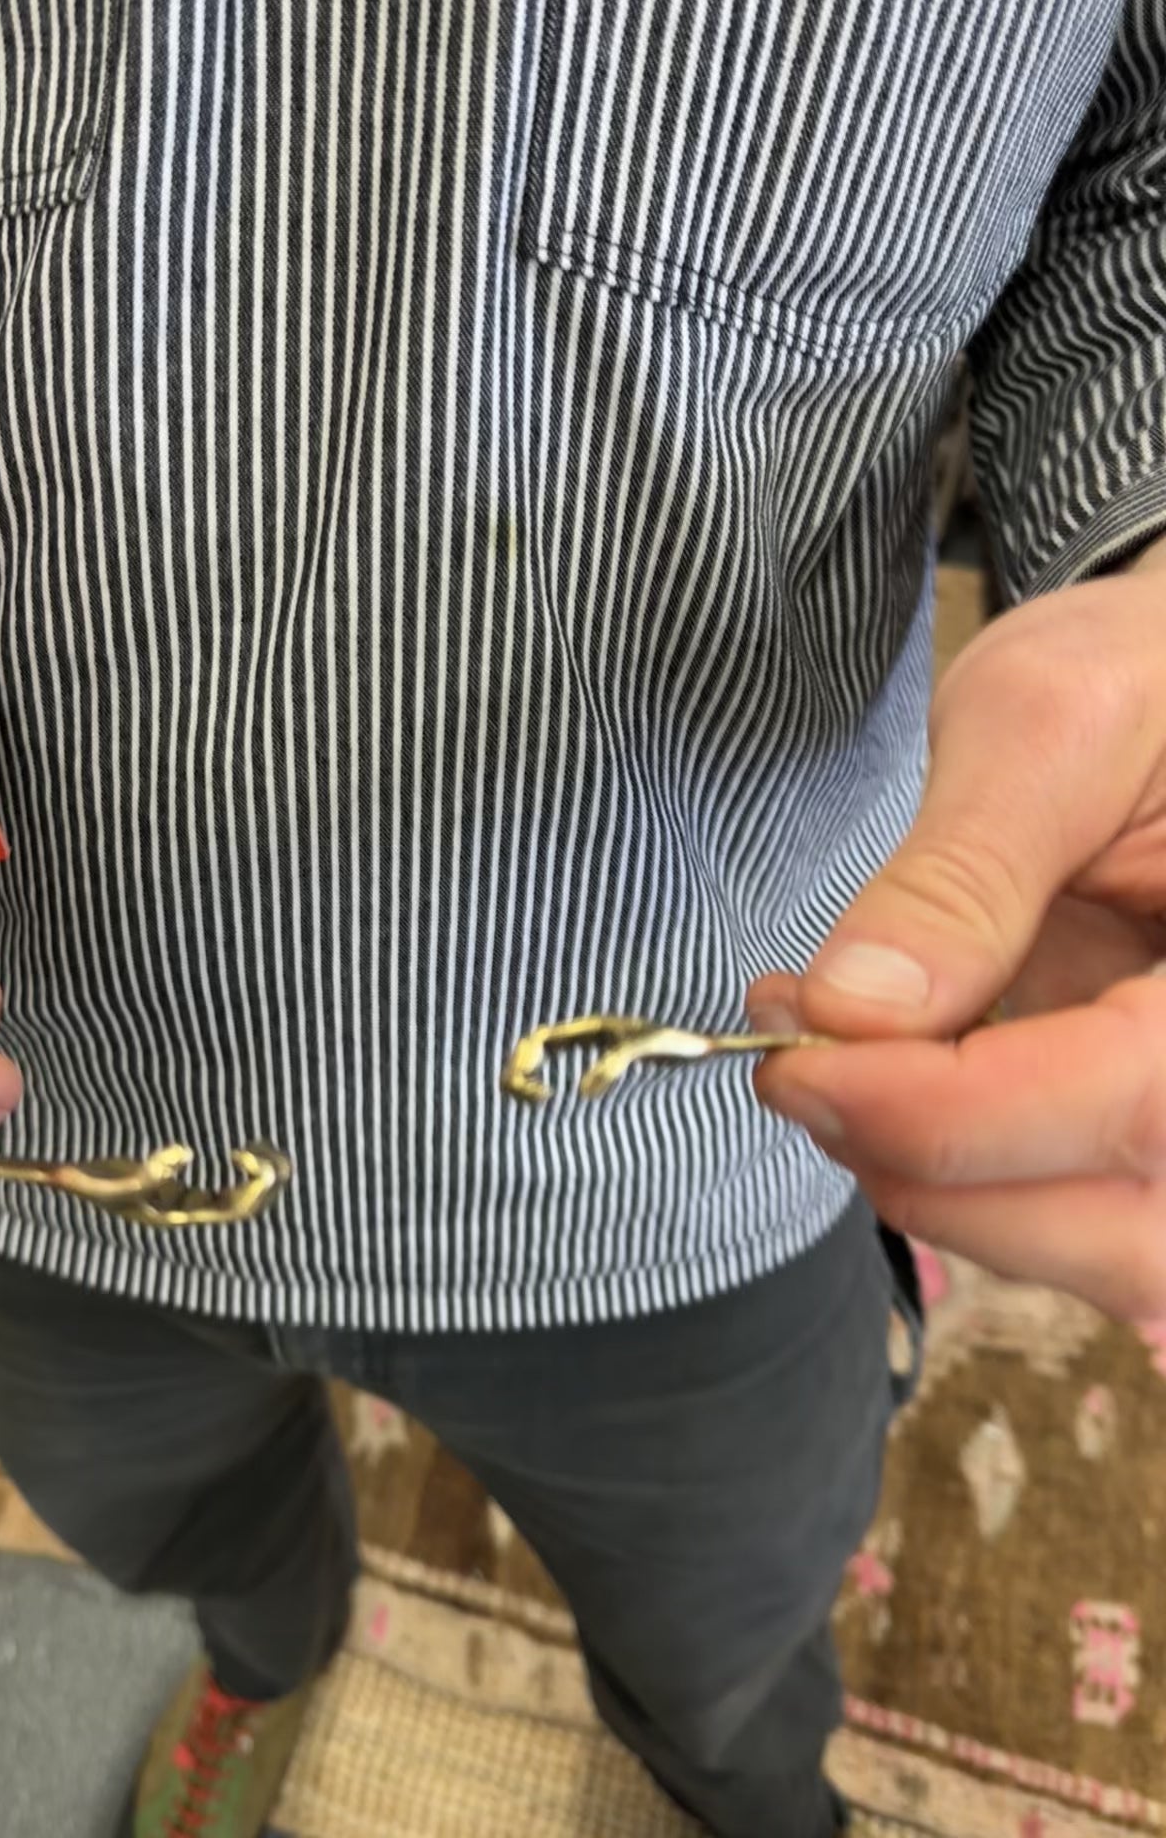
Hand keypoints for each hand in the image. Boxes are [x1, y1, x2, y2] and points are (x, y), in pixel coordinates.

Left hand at [748, 541, 1165, 1319]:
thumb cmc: (1151, 674)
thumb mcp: (1050, 723)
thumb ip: (959, 875)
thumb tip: (851, 1011)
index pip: (1124, 1102)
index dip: (938, 1112)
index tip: (794, 1063)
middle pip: (1118, 1225)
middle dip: (928, 1169)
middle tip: (796, 1068)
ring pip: (1103, 1251)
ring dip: (941, 1187)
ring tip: (829, 1065)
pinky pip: (1087, 1214)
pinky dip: (972, 1178)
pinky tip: (885, 1083)